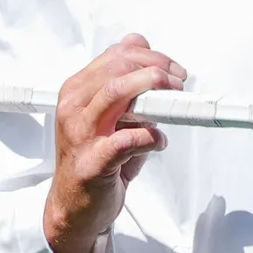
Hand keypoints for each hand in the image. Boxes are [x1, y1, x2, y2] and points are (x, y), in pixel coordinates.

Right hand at [44, 33, 186, 252]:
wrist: (74, 207)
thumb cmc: (95, 158)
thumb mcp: (108, 113)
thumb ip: (122, 81)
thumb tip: (139, 44)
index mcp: (76, 90)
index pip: (116, 55)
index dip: (153, 57)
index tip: (174, 69)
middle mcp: (74, 107)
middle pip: (119, 68)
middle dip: (158, 70)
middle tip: (179, 84)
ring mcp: (80, 134)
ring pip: (117, 93)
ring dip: (154, 91)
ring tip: (175, 102)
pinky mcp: (92, 163)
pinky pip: (126, 140)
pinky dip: (151, 136)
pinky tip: (159, 141)